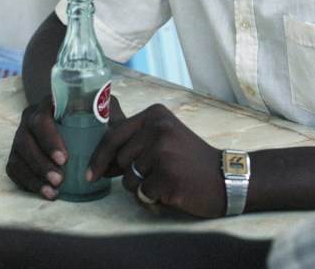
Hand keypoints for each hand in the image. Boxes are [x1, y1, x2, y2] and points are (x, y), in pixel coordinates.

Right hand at [5, 94, 125, 199]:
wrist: (75, 115)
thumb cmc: (90, 112)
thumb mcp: (101, 110)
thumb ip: (110, 119)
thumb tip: (117, 141)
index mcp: (48, 104)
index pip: (41, 119)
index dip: (49, 140)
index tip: (64, 159)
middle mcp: (30, 118)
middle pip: (25, 140)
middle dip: (41, 162)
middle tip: (60, 179)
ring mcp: (21, 136)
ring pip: (18, 156)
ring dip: (34, 176)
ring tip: (54, 191)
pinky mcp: (18, 153)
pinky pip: (15, 170)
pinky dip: (28, 183)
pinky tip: (45, 193)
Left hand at [87, 104, 224, 217]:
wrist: (223, 177)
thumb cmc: (186, 157)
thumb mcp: (161, 133)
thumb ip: (131, 128)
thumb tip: (102, 112)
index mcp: (154, 114)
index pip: (113, 136)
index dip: (98, 158)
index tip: (90, 175)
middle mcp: (159, 128)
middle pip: (120, 162)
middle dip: (130, 175)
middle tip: (155, 174)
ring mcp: (164, 152)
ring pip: (129, 181)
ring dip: (142, 189)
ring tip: (166, 182)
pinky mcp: (169, 177)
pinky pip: (143, 196)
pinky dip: (153, 201)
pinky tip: (172, 193)